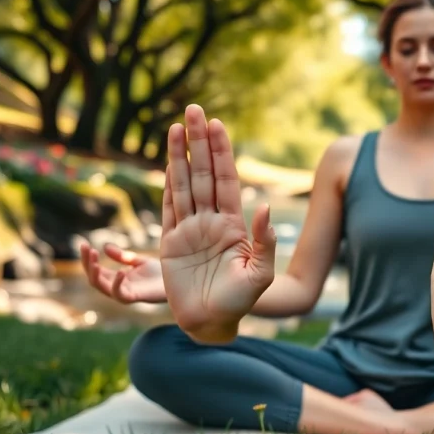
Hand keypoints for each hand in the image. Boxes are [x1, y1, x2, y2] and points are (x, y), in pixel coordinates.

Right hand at [79, 242, 165, 303]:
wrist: (177, 281)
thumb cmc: (158, 274)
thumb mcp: (138, 261)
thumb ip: (122, 256)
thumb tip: (104, 247)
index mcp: (116, 278)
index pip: (95, 269)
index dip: (88, 258)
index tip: (84, 244)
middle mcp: (117, 287)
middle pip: (94, 278)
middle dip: (88, 263)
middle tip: (87, 248)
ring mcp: (125, 293)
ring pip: (102, 287)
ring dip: (96, 274)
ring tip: (95, 259)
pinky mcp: (136, 298)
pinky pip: (121, 295)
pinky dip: (118, 284)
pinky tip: (120, 271)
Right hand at [159, 105, 276, 342]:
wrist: (213, 324)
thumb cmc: (241, 302)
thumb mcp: (261, 274)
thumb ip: (265, 242)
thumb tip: (266, 208)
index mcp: (233, 225)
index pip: (226, 179)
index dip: (221, 152)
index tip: (216, 124)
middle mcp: (211, 221)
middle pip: (204, 173)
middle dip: (199, 141)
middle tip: (193, 109)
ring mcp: (190, 230)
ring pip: (184, 184)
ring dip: (180, 155)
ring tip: (176, 126)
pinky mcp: (171, 243)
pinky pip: (168, 207)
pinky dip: (167, 183)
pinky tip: (169, 161)